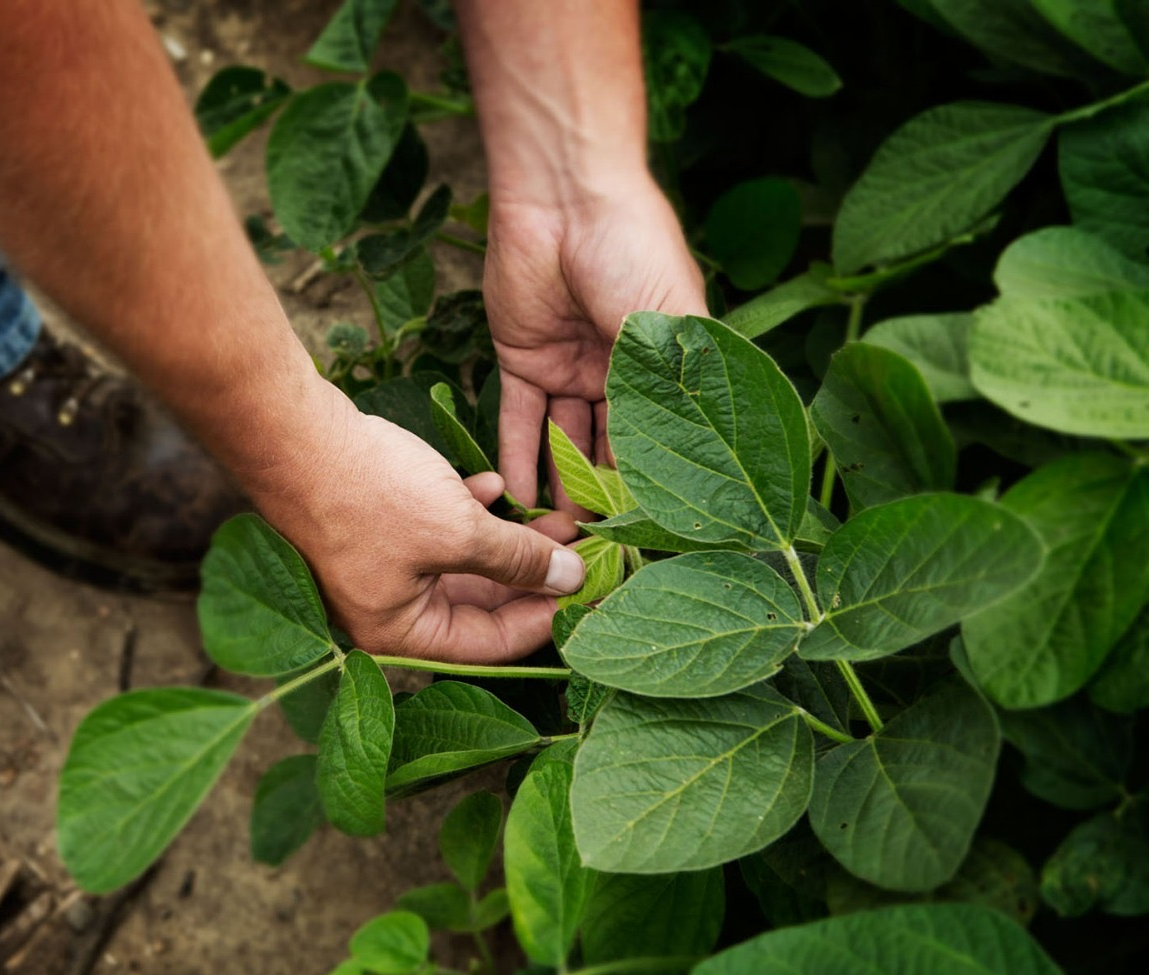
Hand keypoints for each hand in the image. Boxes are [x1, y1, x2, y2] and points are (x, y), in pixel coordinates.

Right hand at [249, 388, 584, 663]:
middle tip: (584, 550)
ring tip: (557, 515)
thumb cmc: (368, 493)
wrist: (293, 434)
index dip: (546, 619)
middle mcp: (389, 611)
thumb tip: (572, 580)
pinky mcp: (376, 527)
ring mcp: (380, 568)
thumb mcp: (458, 530)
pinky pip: (436, 531)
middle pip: (480, 606)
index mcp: (401, 634)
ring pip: (463, 564)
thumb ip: (519, 560)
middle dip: (532, 574)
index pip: (492, 646)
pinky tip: (494, 482)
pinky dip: (468, 512)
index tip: (590, 592)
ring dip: (508, 540)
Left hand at [484, 178, 707, 510]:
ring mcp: (571, 368)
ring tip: (554, 540)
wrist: (565, 195)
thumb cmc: (634, 249)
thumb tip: (682, 474)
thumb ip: (670, 396)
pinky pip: (521, 421)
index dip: (656, 489)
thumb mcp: (670, 327)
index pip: (663, 442)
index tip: (649, 540)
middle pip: (610, 450)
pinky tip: (515, 503)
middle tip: (594, 555)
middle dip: (602, 501)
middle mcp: (622, 374)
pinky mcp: (523, 360)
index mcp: (669, 367)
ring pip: (565, 444)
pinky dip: (517, 458)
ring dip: (559, 489)